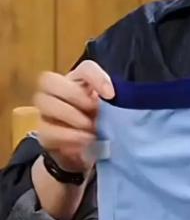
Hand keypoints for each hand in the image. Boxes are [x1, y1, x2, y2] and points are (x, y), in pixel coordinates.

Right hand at [33, 60, 114, 174]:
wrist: (87, 151)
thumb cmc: (100, 123)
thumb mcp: (110, 110)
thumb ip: (112, 102)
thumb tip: (116, 100)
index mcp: (79, 81)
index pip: (85, 68)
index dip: (96, 78)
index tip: (111, 94)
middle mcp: (58, 91)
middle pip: (50, 80)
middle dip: (74, 95)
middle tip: (94, 110)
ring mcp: (46, 111)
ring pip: (44, 102)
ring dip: (71, 115)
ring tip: (91, 128)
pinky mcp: (44, 133)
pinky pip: (47, 130)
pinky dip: (68, 135)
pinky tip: (84, 140)